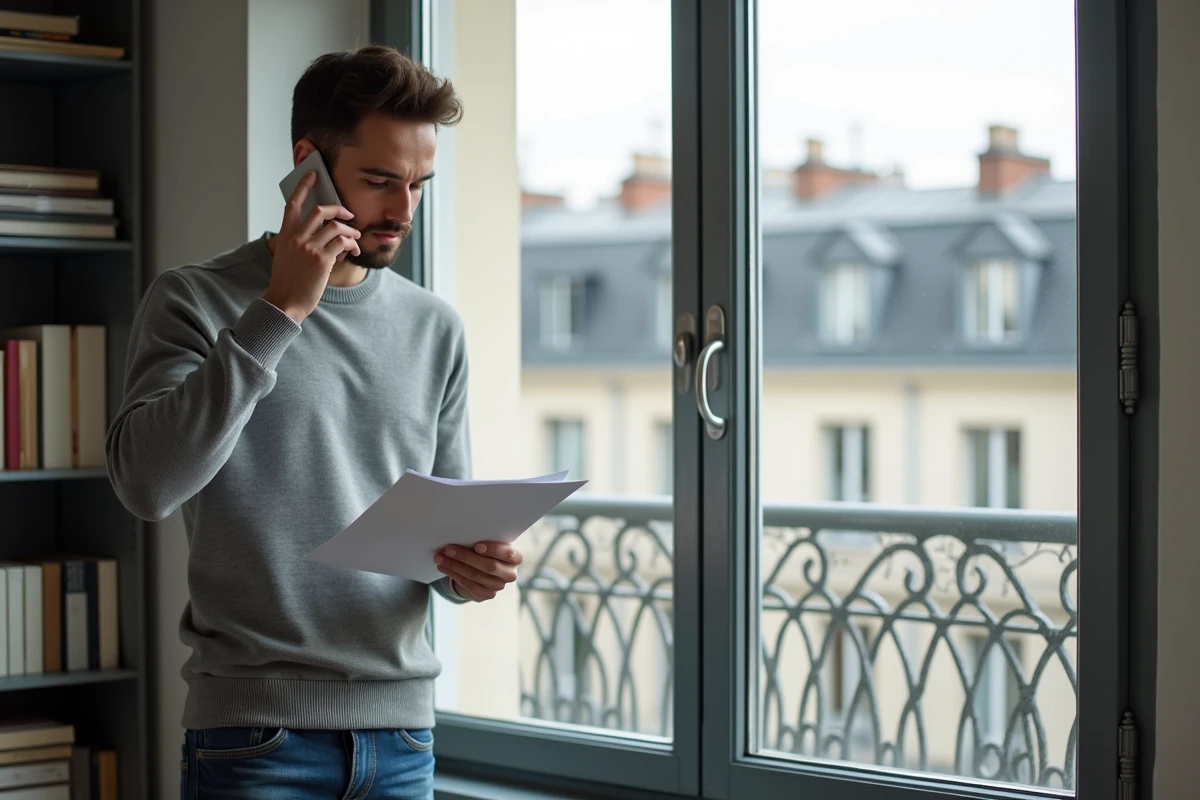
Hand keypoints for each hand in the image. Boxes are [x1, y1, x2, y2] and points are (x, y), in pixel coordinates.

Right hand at [262, 171, 361, 323]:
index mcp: (285, 235)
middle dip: (339, 209)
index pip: (292, 204)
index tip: (312, 174)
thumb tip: (327, 233)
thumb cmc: (289, 282)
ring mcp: (308, 248)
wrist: (285, 303)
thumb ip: (301, 241)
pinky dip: (352, 245)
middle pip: (320, 210)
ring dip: (351, 232)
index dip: (303, 186)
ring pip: (337, 227)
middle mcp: (296, 238)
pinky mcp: (322, 260)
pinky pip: (343, 243)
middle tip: (348, 215)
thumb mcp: (287, 257)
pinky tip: (353, 252)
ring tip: (355, 240)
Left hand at [434, 541, 522, 601]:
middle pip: (488, 566)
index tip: (476, 545)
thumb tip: (462, 534)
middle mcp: (509, 574)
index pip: (507, 554)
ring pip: (475, 576)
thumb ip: (484, 540)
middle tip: (448, 549)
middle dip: (466, 557)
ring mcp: (498, 586)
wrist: (485, 569)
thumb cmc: (488, 550)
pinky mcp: (486, 594)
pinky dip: (453, 575)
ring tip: (440, 557)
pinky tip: (444, 567)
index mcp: (515, 558)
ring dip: (454, 566)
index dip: (493, 550)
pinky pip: (468, 585)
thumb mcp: (491, 543)